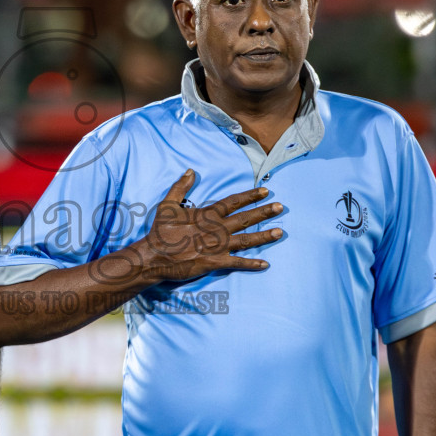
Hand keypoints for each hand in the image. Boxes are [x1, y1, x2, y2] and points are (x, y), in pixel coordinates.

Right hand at [132, 170, 283, 281]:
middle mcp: (217, 229)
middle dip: (264, 212)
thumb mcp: (168, 205)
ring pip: (246, 239)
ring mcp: (218, 246)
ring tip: (279, 232)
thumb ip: (181, 187)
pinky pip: (237, 263)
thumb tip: (190, 171)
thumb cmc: (161, 231)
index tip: (265, 190)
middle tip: (281, 207)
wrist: (154, 256)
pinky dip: (251, 264)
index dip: (251, 196)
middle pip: (245, 218)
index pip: (234, 202)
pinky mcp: (215, 262)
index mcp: (208, 214)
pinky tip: (265, 264)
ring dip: (264, 236)